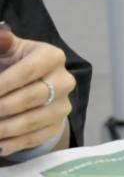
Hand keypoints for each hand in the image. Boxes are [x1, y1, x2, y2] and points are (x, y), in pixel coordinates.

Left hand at [0, 27, 73, 156]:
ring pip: (31, 121)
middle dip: (1, 107)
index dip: (4, 84)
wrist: (33, 85)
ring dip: (3, 129)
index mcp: (52, 57)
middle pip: (30, 98)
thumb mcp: (9, 50)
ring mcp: (63, 105)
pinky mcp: (57, 125)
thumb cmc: (14, 64)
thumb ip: (3, 42)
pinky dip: (14, 143)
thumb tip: (3, 33)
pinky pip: (36, 138)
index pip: (28, 71)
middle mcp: (64, 81)